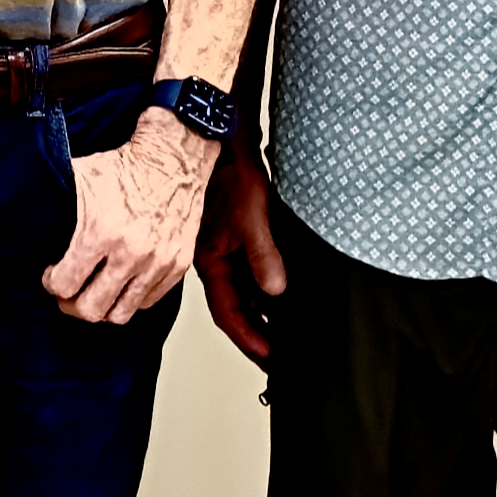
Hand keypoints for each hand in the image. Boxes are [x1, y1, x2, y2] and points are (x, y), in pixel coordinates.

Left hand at [47, 106, 212, 324]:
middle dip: (71, 304)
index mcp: (100, 231)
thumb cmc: (124, 165)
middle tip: (68, 292)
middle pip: (91, 309)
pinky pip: (148, 302)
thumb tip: (21, 217)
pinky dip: (131, 299)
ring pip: (121, 313)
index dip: (52, 283)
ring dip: (102, 306)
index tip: (51, 275)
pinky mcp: (178, 266)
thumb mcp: (79, 178)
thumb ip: (53, 203)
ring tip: (94, 291)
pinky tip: (120, 283)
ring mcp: (157, 262)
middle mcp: (131, 253)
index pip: (65, 285)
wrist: (172, 157)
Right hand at [195, 142, 285, 364]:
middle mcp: (215, 260)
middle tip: (280, 358)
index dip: (248, 337)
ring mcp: (226, 250)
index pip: (227, 312)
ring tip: (287, 334)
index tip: (270, 357)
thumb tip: (276, 291)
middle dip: (256, 334)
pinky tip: (285, 297)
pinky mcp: (239, 237)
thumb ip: (262, 255)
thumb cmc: (229, 171)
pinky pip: (252, 274)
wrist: (225, 138)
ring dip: (263, 314)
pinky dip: (267, 290)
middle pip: (235, 308)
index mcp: (209, 260)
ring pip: (244, 293)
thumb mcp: (250, 216)